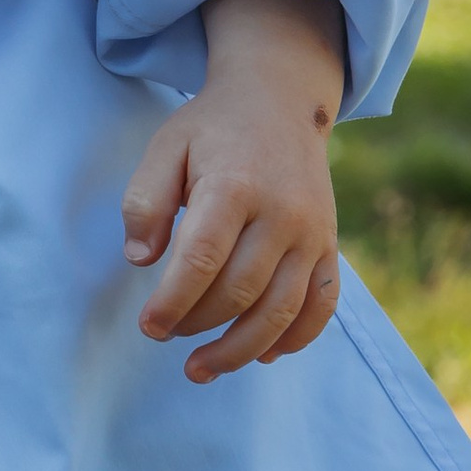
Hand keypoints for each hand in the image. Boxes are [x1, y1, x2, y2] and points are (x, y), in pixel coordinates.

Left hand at [122, 0, 344, 381]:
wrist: (281, 101)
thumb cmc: (213, 129)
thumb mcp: (166, 147)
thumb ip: (145, 201)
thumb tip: (140, 260)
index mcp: (235, 186)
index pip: (203, 259)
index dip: (173, 302)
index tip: (149, 327)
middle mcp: (282, 213)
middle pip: (241, 291)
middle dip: (198, 325)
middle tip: (164, 337)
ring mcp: (312, 232)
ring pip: (282, 309)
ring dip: (240, 349)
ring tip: (201, 368)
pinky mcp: (329, 246)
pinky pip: (322, 305)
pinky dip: (295, 339)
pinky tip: (260, 356)